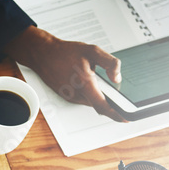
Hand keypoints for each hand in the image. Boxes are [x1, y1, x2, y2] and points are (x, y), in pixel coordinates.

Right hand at [5, 26, 126, 122]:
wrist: (44, 55)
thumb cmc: (65, 52)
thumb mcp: (93, 50)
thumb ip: (110, 63)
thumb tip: (117, 77)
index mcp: (84, 83)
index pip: (103, 105)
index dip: (115, 114)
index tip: (124, 118)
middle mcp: (76, 94)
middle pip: (98, 104)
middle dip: (108, 102)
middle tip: (117, 96)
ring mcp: (70, 97)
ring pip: (90, 102)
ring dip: (97, 96)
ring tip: (97, 82)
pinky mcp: (66, 97)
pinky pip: (82, 99)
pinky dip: (88, 94)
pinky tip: (86, 82)